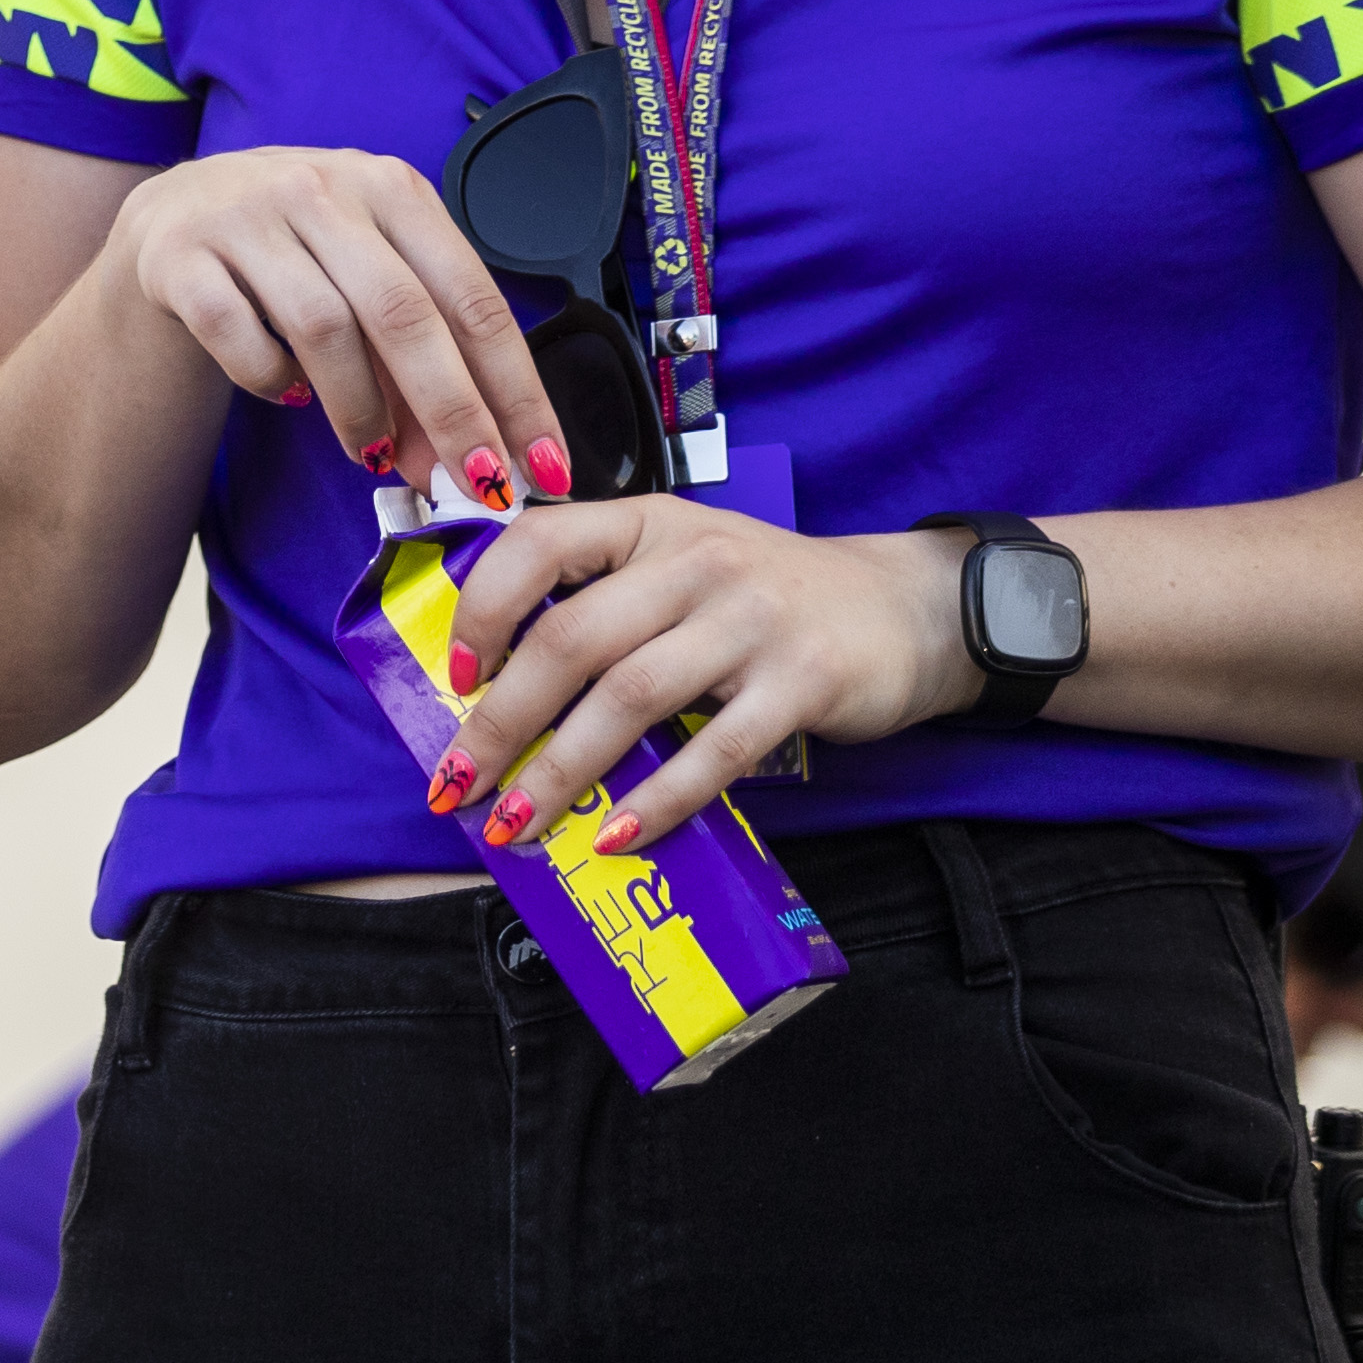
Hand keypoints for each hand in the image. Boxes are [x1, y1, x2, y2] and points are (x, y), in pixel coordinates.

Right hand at [97, 144, 566, 517]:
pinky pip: (235, 334)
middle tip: (475, 487)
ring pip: (323, 327)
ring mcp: (246, 215)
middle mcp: (323, 189)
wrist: (178, 214)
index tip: (540, 464)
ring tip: (374, 454)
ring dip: (360, 410)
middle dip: (452, 413)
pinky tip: (286, 394)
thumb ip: (422, 361)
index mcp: (393, 189)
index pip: (474, 297)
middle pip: (405, 313)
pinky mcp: (180, 254)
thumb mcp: (371, 280)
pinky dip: (269, 378)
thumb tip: (474, 466)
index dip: (513, 388)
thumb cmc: (299, 256)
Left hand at [427, 501, 979, 852]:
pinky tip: (615, 838)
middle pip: (571, 640)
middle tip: (457, 783)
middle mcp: (696, 561)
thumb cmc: (767, 597)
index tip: (454, 675)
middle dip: (501, 721)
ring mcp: (752, 619)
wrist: (908, 608)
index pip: (539, 543)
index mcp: (649, 524)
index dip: (483, 610)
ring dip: (560, 771)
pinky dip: (658, 801)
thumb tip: (497, 685)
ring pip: (629, 698)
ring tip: (516, 822)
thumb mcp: (682, 565)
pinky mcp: (802, 682)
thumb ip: (604, 598)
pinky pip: (714, 752)